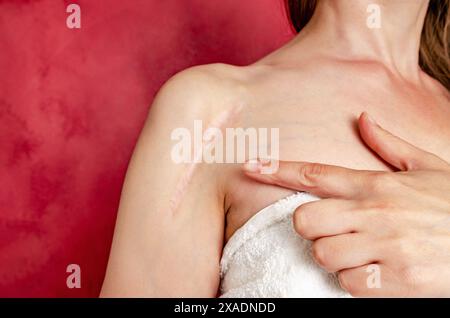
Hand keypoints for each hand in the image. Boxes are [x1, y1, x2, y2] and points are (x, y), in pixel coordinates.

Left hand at [243, 113, 449, 296]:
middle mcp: (375, 212)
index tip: (251, 165)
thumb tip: (363, 117)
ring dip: (335, 257)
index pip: (317, 173)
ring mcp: (384, 246)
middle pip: (305, 220)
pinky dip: (356, 282)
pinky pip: (349, 283)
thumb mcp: (428, 167)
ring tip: (361, 253)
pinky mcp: (395, 280)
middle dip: (311, 228)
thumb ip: (390, 144)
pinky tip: (378, 273)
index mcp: (378, 184)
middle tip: (332, 229)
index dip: (278, 170)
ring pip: (323, 254)